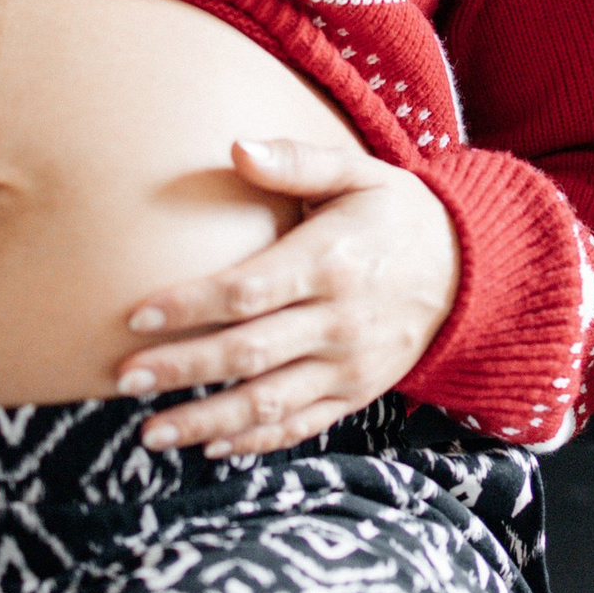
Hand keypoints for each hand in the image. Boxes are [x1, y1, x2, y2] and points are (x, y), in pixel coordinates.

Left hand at [122, 139, 460, 458]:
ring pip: (268, 403)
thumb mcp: (357, 173)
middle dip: (181, 369)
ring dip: (207, 421)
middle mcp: (339, 322)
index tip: (135, 316)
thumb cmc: (396, 213)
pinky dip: (256, 441)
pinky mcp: (357, 394)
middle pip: (247, 353)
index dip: (189, 306)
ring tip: (150, 431)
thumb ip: (296, 162)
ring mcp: (350, 366)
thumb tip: (235, 146)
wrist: (470, 270)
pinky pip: (301, 425)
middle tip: (123, 378)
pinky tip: (211, 446)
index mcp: (330, 263)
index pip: (247, 291)